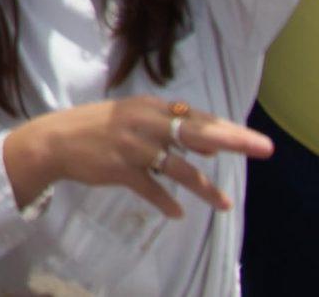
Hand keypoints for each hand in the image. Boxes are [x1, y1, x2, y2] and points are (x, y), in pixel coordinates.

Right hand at [7, 97, 270, 217]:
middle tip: (263, 148)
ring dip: (204, 186)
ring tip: (223, 204)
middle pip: (194, 131)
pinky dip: (165, 202)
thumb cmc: (98, 127)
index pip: (195, 116)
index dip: (226, 128)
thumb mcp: (134, 118)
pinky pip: (150, 189)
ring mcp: (131, 146)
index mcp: (148, 106)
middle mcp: (143, 122)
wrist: (54, 140)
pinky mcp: (119, 169)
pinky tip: (178, 213)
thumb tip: (213, 147)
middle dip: (231, 140)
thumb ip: (171, 128)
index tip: (254, 139)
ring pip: (177, 167)